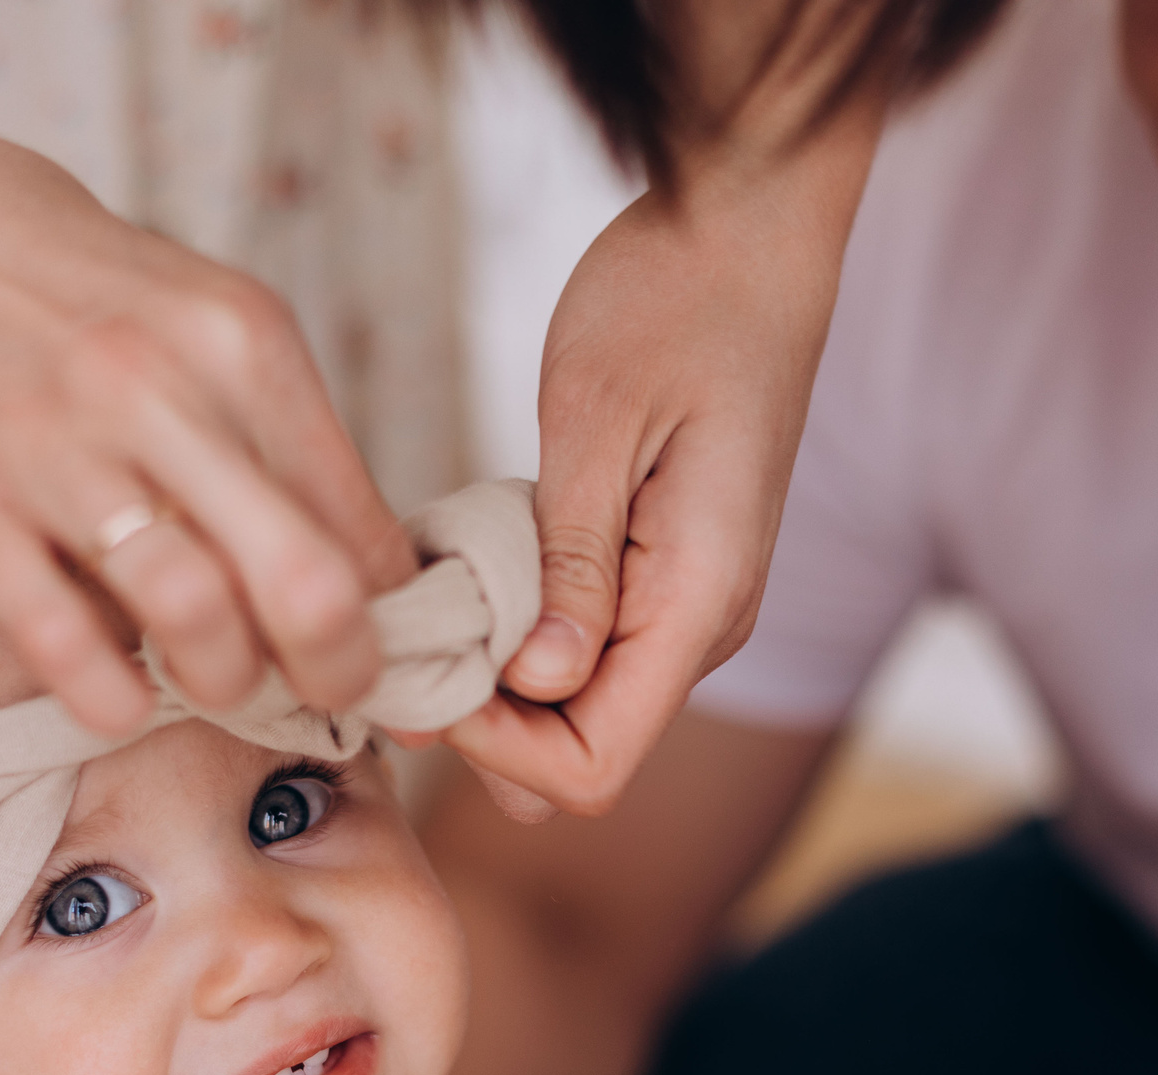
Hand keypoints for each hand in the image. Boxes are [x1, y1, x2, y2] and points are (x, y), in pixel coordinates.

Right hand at [0, 123, 416, 734]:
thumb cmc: (90, 305)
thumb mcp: (212, 327)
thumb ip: (291, 440)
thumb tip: (382, 581)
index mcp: (239, 344)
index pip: (356, 517)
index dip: (396, 613)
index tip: (396, 658)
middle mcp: (154, 391)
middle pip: (302, 577)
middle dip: (340, 666)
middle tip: (332, 696)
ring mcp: (54, 454)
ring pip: (194, 612)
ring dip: (230, 681)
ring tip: (226, 685)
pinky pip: (61, 641)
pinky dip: (112, 697)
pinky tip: (127, 701)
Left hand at [440, 93, 884, 819]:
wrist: (751, 227)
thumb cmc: (675, 299)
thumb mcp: (597, 421)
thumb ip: (570, 564)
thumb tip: (538, 684)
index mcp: (697, 600)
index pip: (595, 765)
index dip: (498, 750)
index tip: (428, 672)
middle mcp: (704, 623)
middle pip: (582, 749)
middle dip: (485, 721)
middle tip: (405, 639)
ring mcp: (689, 600)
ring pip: (578, 701)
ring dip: (497, 672)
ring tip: (434, 591)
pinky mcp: (665, 568)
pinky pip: (586, 640)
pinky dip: (520, 625)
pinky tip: (474, 562)